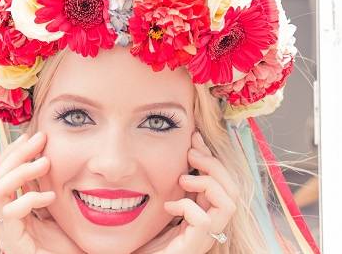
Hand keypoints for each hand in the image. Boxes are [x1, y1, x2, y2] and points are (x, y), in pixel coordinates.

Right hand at [0, 132, 83, 253]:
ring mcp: (5, 226)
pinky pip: (11, 212)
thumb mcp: (54, 203)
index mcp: (12, 201)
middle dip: (17, 152)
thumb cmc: (64, 238)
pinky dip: (30, 199)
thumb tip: (46, 154)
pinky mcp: (11, 239)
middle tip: (40, 139)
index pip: (2, 169)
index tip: (31, 135)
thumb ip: (45, 183)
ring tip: (45, 163)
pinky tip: (50, 197)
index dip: (14, 149)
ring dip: (21, 171)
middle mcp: (4, 212)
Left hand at [134, 132, 238, 253]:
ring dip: (207, 182)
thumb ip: (174, 186)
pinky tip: (169, 207)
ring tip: (183, 179)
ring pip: (229, 202)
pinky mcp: (196, 245)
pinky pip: (204, 220)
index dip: (210, 156)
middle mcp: (211, 224)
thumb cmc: (148, 237)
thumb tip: (179, 155)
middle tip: (191, 153)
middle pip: (232, 188)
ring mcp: (205, 236)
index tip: (194, 137)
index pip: (222, 180)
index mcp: (205, 211)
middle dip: (213, 164)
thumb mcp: (164, 202)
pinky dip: (187, 206)